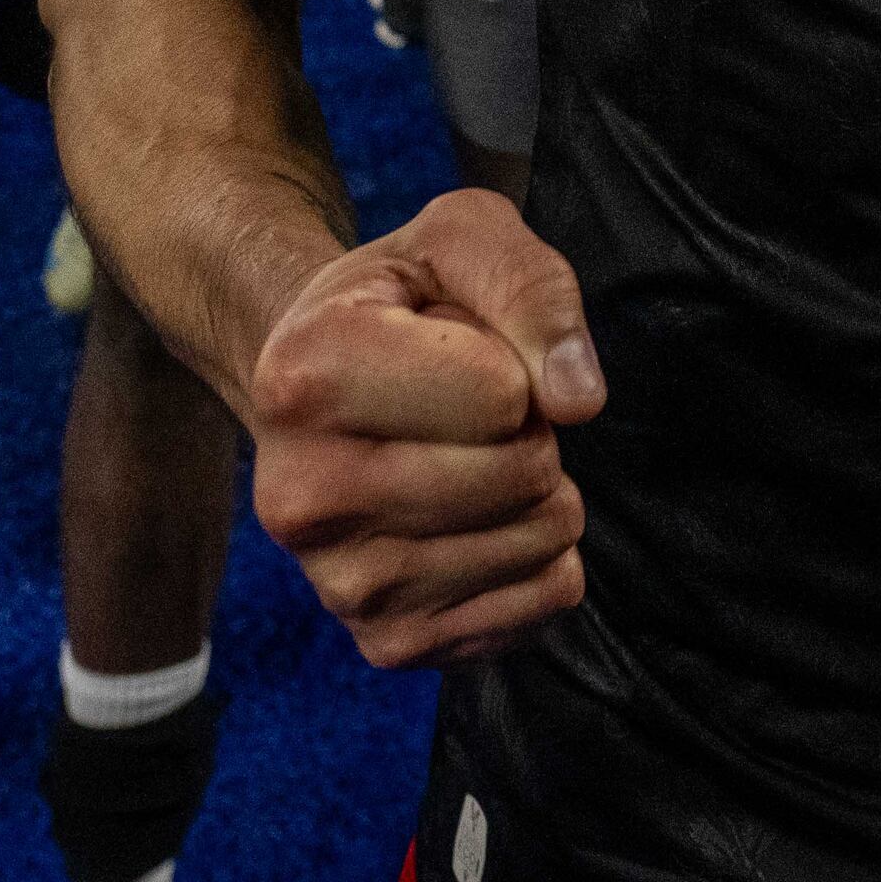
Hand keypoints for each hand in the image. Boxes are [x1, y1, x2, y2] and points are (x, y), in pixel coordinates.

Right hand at [244, 188, 607, 670]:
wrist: (319, 390)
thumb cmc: (404, 302)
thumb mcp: (461, 237)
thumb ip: (530, 288)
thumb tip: (579, 402)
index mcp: (303, 376)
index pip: (504, 395)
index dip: (513, 360)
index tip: (457, 348)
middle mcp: (301, 496)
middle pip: (522, 473)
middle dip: (529, 428)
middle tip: (469, 408)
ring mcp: (339, 585)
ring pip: (541, 542)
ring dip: (538, 489)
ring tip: (466, 455)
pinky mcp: (387, 644)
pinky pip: (544, 602)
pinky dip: (542, 555)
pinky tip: (477, 518)